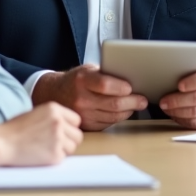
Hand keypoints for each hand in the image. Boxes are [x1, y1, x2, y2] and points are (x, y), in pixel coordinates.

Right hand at [0, 102, 83, 165]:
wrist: (2, 142)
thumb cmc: (15, 129)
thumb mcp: (37, 113)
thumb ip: (54, 117)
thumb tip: (70, 126)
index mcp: (54, 109)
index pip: (76, 120)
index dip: (69, 128)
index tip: (60, 133)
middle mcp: (58, 122)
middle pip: (78, 135)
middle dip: (69, 140)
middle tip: (54, 144)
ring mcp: (58, 138)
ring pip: (73, 147)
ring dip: (63, 150)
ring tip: (46, 148)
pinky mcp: (55, 154)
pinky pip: (63, 158)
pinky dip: (54, 158)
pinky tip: (40, 154)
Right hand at [32, 64, 147, 130]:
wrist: (52, 94)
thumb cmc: (74, 80)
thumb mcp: (86, 70)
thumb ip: (104, 74)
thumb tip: (130, 78)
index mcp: (81, 80)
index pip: (106, 85)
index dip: (122, 87)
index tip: (131, 87)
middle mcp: (81, 98)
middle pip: (113, 103)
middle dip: (133, 102)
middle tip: (142, 100)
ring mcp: (82, 114)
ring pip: (113, 116)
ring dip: (128, 111)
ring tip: (136, 105)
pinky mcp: (85, 126)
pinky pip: (107, 124)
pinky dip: (118, 118)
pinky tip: (123, 112)